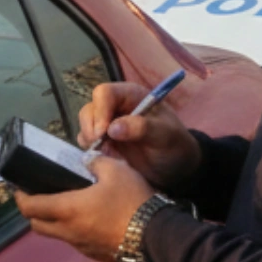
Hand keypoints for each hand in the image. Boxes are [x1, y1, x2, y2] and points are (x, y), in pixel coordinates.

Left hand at [14, 155, 155, 261]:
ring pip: (57, 235)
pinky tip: (90, 219)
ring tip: (68, 205)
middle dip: (33, 212)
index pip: (29, 208)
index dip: (20, 198)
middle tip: (41, 196)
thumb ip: (96, 162)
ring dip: (54, 222)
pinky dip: (74, 231)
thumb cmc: (132, 201)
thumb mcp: (116, 170)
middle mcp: (68, 232)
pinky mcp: (95, 255)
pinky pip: (76, 242)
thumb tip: (87, 161)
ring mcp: (81, 247)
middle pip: (37, 226)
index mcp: (67, 209)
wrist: (157, 238)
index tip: (20, 188)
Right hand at [78, 81, 200, 192]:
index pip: (105, 93)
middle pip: (90, 108)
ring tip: (105, 153)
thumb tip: (113, 128)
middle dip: (91, 127)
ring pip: (86, 124)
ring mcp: (108, 124)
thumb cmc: (174, 145)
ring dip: (89, 139)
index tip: (103, 133)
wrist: (176, 168)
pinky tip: (106, 158)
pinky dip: (90, 150)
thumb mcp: (165, 135)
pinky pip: (86, 141)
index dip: (100, 111)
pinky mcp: (104, 141)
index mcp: (131, 95)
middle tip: (100, 146)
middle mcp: (116, 106)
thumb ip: (142, 128)